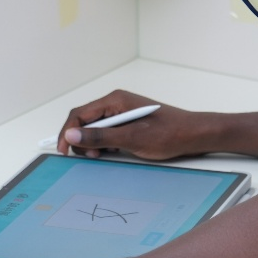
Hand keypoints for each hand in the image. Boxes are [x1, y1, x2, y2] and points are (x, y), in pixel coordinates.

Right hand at [54, 89, 214, 159]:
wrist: (193, 135)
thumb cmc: (168, 134)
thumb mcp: (131, 138)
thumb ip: (100, 136)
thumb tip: (72, 135)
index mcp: (114, 100)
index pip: (79, 114)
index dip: (68, 132)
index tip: (64, 150)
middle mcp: (116, 103)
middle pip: (85, 120)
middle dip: (82, 140)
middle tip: (91, 156)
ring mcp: (122, 113)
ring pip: (95, 128)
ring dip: (93, 143)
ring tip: (104, 155)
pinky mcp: (128, 122)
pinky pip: (107, 132)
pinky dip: (105, 144)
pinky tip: (113, 152)